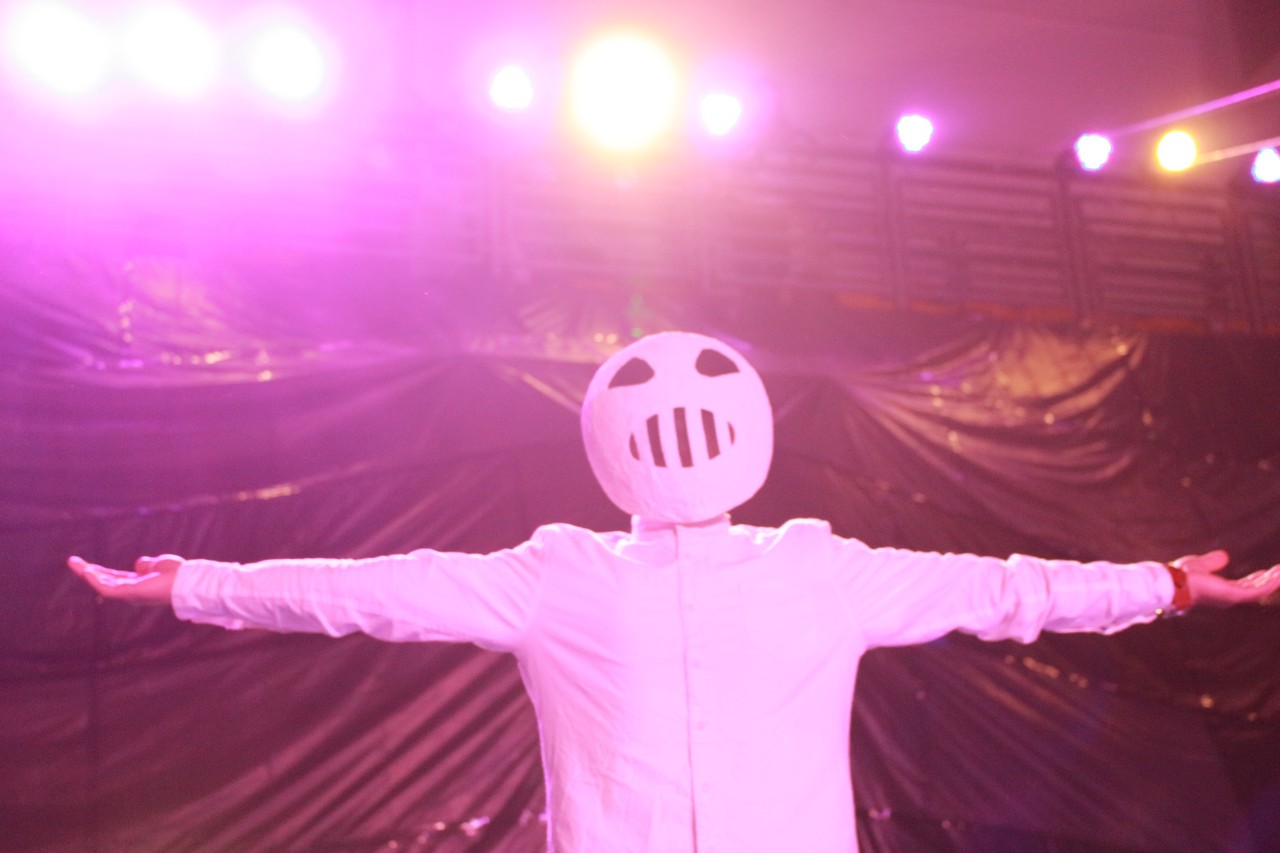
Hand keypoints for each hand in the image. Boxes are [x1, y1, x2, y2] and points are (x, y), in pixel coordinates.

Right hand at [67, 554, 184, 605]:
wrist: (186, 581)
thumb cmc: (177, 574)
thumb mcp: (158, 564)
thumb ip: (146, 565)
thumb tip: (138, 565)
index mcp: (138, 584)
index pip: (114, 578)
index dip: (101, 571)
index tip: (87, 564)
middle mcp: (131, 591)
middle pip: (104, 581)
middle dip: (87, 572)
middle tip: (72, 561)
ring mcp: (129, 594)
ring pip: (102, 585)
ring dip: (86, 573)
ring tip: (73, 562)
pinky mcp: (129, 594)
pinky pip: (107, 589)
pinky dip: (95, 580)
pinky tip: (86, 570)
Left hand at [1171, 550, 1279, 607]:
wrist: (1174, 584)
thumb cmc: (1181, 577)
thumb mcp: (1200, 565)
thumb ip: (1212, 562)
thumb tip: (1225, 556)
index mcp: (1221, 591)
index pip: (1244, 586)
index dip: (1256, 579)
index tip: (1268, 572)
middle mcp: (1230, 597)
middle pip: (1256, 588)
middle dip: (1269, 579)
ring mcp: (1234, 597)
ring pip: (1261, 589)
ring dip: (1274, 580)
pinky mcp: (1235, 595)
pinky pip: (1259, 589)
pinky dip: (1271, 582)